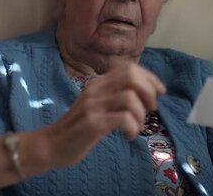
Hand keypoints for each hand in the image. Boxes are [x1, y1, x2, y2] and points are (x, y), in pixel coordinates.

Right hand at [41, 63, 165, 166]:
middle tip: (151, 109)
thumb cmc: (78, 127)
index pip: (129, 68)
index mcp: (98, 83)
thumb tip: (144, 93)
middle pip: (131, 76)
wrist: (52, 144)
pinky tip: (127, 136)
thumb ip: (114, 95)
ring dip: (141, 115)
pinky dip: (132, 128)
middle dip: (148, 92)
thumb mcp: (96, 104)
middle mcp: (95, 89)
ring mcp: (93, 105)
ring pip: (130, 98)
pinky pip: (123, 119)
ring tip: (136, 127)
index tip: (159, 92)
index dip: (149, 77)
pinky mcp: (93, 123)